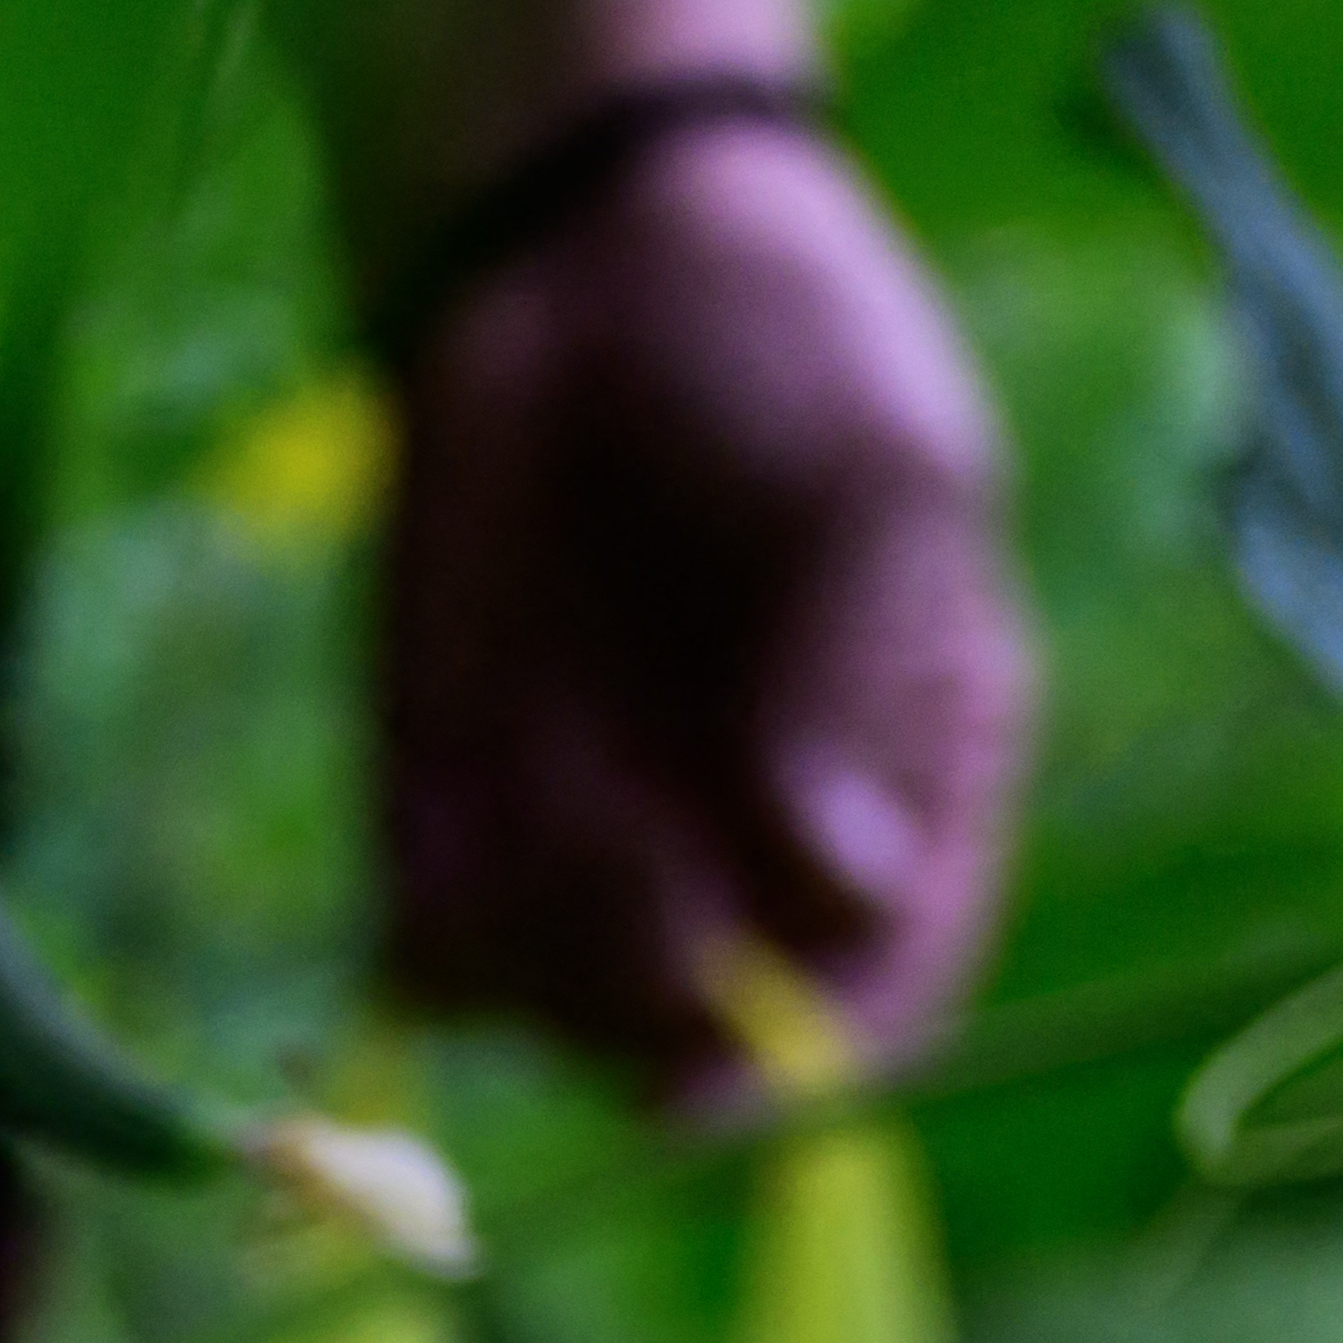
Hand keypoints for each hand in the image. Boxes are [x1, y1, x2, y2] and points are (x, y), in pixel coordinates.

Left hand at [370, 110, 1033, 1096]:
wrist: (583, 257)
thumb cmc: (779, 344)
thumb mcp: (877, 474)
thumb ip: (865, 668)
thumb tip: (835, 887)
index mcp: (912, 786)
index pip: (882, 999)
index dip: (802, 1070)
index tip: (713, 1085)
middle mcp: (756, 853)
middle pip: (703, 1047)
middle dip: (648, 992)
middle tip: (619, 835)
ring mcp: (602, 850)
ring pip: (561, 1020)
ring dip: (542, 941)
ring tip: (551, 759)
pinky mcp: (455, 823)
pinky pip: (433, 963)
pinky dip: (429, 929)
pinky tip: (452, 793)